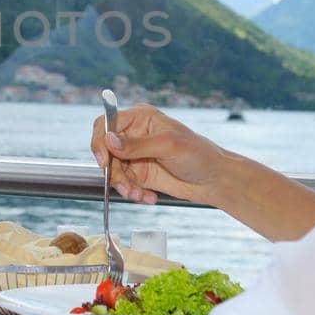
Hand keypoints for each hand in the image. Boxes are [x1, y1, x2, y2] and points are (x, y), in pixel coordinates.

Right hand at [89, 103, 226, 203]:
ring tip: (139, 194)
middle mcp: (134, 135)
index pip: (106, 124)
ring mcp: (135, 156)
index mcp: (140, 118)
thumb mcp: (168, 146)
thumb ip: (137, 144)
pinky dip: (133, 193)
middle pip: (105, 151)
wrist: (213, 180)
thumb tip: (109, 141)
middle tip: (126, 185)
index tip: (103, 161)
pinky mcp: (139, 174)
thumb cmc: (198, 155)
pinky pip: (124, 185)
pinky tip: (148, 196)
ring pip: (113, 171)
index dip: (100, 141)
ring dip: (123, 186)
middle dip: (113, 171)